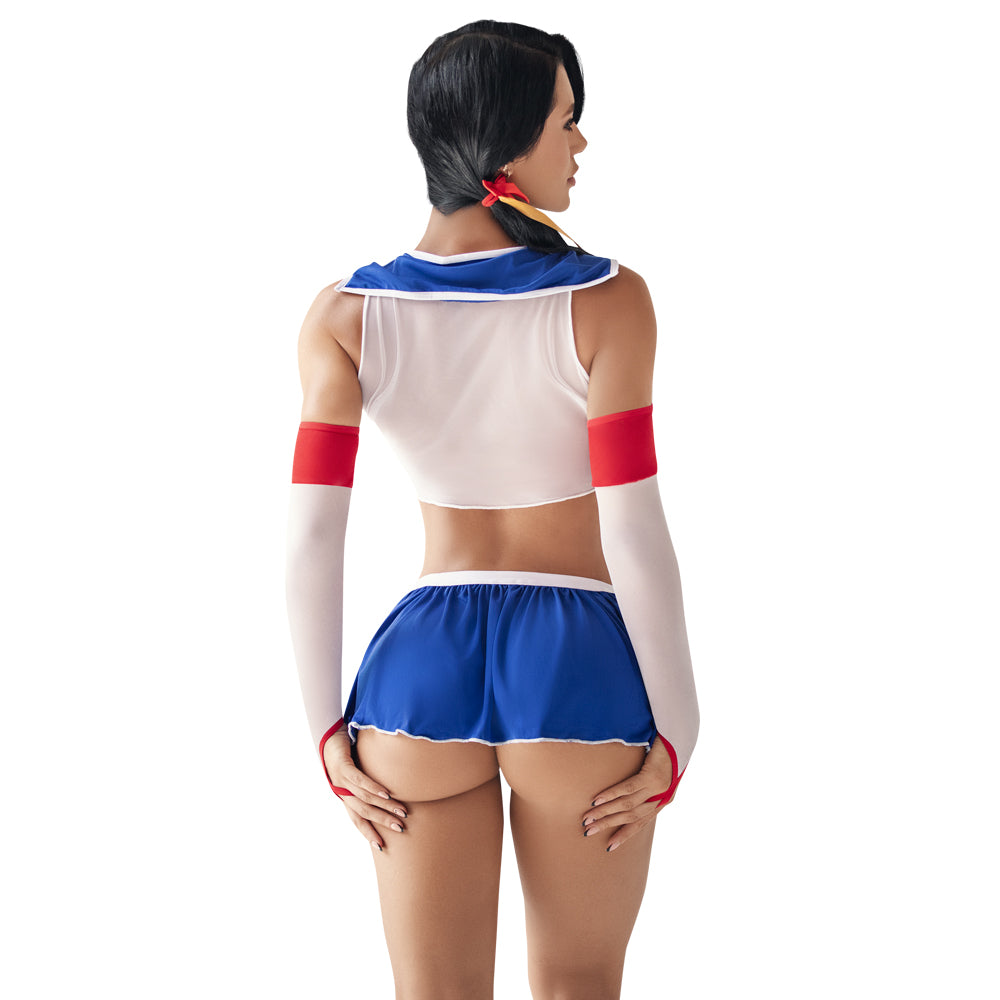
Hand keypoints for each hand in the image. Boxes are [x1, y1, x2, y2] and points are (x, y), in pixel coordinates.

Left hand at [322, 727, 407, 852]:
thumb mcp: (357, 773)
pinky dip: (373, 788)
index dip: (368, 833)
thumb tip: (391, 796)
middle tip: (401, 828)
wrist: (327, 736)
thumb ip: (369, 786)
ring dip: (384, 806)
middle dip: (382, 822)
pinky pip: (359, 780)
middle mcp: (342, 791)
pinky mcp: (342, 765)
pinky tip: (386, 794)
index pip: (357, 819)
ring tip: (401, 811)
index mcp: (345, 796)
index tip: (381, 846)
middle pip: (363, 812)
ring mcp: (341, 779)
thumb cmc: (346, 754)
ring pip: (364, 798)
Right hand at [580, 736, 675, 852]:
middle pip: (631, 817)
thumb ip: (645, 786)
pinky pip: (627, 789)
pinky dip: (611, 795)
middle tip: (588, 832)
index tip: (610, 845)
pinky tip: (597, 801)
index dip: (625, 834)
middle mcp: (661, 798)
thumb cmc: (666, 751)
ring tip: (588, 818)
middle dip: (608, 826)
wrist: (678, 735)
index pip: (641, 823)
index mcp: (663, 800)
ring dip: (605, 813)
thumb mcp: (657, 772)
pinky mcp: (651, 776)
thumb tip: (624, 794)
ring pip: (627, 806)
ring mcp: (657, 788)